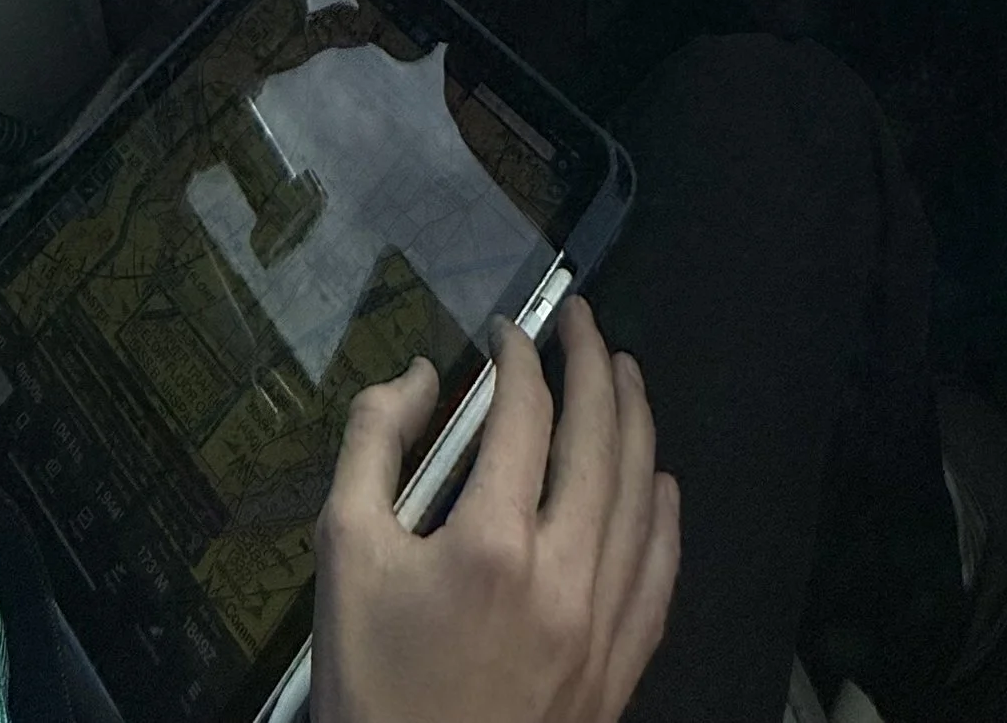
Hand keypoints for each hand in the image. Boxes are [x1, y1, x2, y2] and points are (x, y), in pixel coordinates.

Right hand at [313, 303, 678, 722]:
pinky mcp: (619, 669)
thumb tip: (416, 378)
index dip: (519, 357)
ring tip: (626, 374)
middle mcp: (564, 574)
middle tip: (582, 321)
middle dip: (594, 364)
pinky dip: (664, 517)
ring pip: (641, 498)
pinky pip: (660, 576)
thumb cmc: (372, 685)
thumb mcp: (341, 555)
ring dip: (638, 423)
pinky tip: (661, 483)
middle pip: (600, 440)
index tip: (506, 334)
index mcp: (492, 542)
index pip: (525, 413)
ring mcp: (602, 625)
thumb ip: (371, 446)